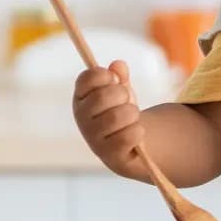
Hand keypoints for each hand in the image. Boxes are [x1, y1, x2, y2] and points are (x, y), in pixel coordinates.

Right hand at [73, 60, 146, 179]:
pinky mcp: (109, 155)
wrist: (132, 144)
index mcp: (81, 97)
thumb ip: (120, 76)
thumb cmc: (122, 111)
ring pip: (117, 116)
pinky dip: (138, 131)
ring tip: (132, 118)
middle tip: (126, 101)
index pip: (87, 78)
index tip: (115, 80)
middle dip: (123, 95)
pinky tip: (136, 133)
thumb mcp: (122, 90)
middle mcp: (82, 118)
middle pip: (103, 96)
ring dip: (132, 114)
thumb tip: (118, 65)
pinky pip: (129, 136)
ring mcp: (93, 138)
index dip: (106, 75)